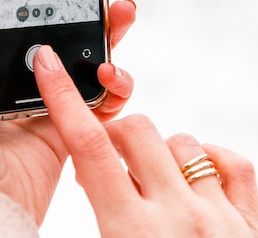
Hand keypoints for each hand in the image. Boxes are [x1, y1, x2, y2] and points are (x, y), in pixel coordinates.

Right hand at [34, 45, 257, 237]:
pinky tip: (201, 180)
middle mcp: (178, 217)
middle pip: (136, 131)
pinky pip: (234, 162)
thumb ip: (94, 223)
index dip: (63, 100)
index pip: (89, 149)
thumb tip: (85, 181)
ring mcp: (221, 218)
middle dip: (117, 134)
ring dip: (163, 153)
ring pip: (183, 142)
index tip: (49, 65)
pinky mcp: (255, 221)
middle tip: (114, 162)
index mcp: (131, 235)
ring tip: (159, 186)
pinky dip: (213, 160)